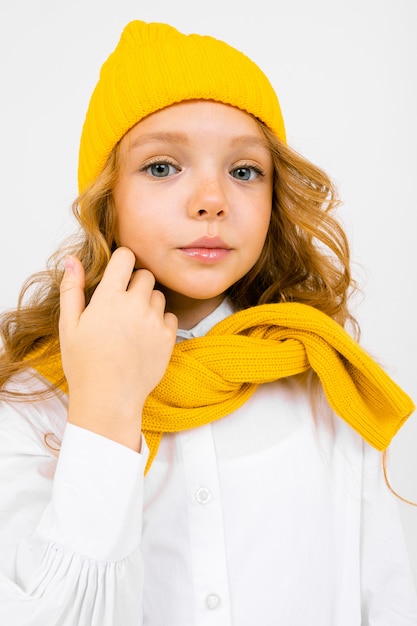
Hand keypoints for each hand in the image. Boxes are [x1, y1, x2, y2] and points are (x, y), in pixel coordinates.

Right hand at [59, 247, 177, 450]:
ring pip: (158, 295)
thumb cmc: (84, 364)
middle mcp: (136, 305)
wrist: (109, 400)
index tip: (117, 273)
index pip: (126, 256)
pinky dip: (160, 322)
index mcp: (109, 298)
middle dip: (135, 283)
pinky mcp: (168, 338)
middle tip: (122, 304)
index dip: (122, 261)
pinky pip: (170, 316)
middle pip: (145, 275)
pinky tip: (144, 337)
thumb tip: (73, 260)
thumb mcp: (69, 325)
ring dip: (148, 302)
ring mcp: (155, 322)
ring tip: (132, 324)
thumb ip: (72, 289)